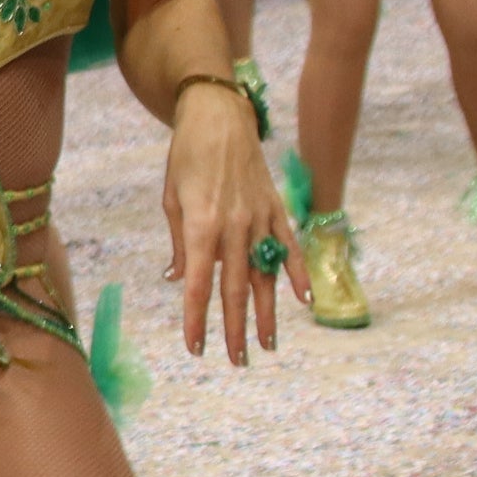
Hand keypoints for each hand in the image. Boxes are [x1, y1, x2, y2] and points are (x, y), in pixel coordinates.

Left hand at [163, 80, 300, 364]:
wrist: (219, 117)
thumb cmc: (187, 158)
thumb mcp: (172, 199)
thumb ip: (180, 244)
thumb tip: (182, 280)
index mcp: (201, 225)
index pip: (200, 284)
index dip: (197, 319)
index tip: (196, 347)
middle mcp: (233, 226)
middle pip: (235, 289)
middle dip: (234, 328)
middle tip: (236, 360)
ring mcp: (259, 218)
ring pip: (265, 275)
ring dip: (267, 313)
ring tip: (267, 345)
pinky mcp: (276, 208)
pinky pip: (289, 247)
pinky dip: (297, 274)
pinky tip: (304, 300)